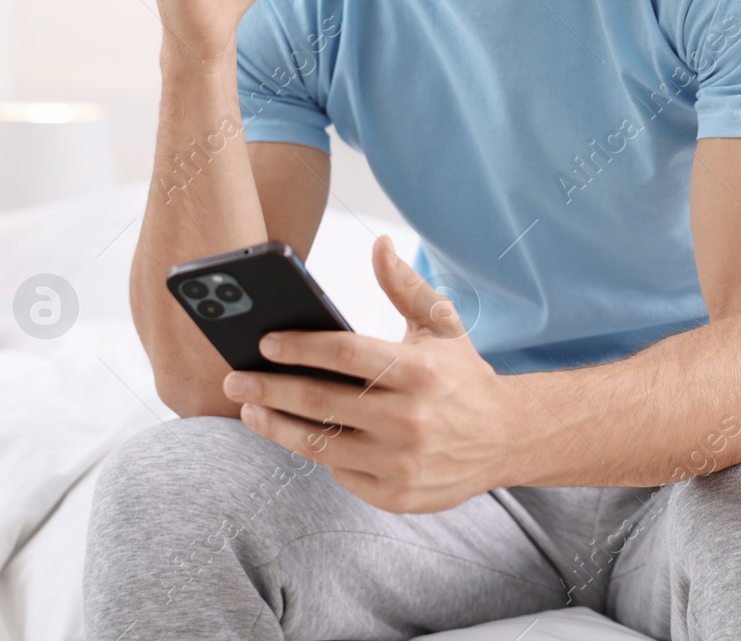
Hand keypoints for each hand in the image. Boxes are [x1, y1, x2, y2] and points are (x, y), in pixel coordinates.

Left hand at [221, 235, 516, 512]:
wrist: (506, 439)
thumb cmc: (461, 375)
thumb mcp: (440, 325)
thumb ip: (404, 285)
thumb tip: (379, 243)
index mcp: (418, 371)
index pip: (345, 354)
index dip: (300, 347)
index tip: (264, 342)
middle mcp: (410, 419)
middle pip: (321, 402)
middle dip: (268, 389)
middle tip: (234, 380)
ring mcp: (402, 462)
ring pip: (321, 445)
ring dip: (277, 427)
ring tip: (250, 411)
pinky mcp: (397, 496)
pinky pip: (341, 473)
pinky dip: (317, 454)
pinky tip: (297, 435)